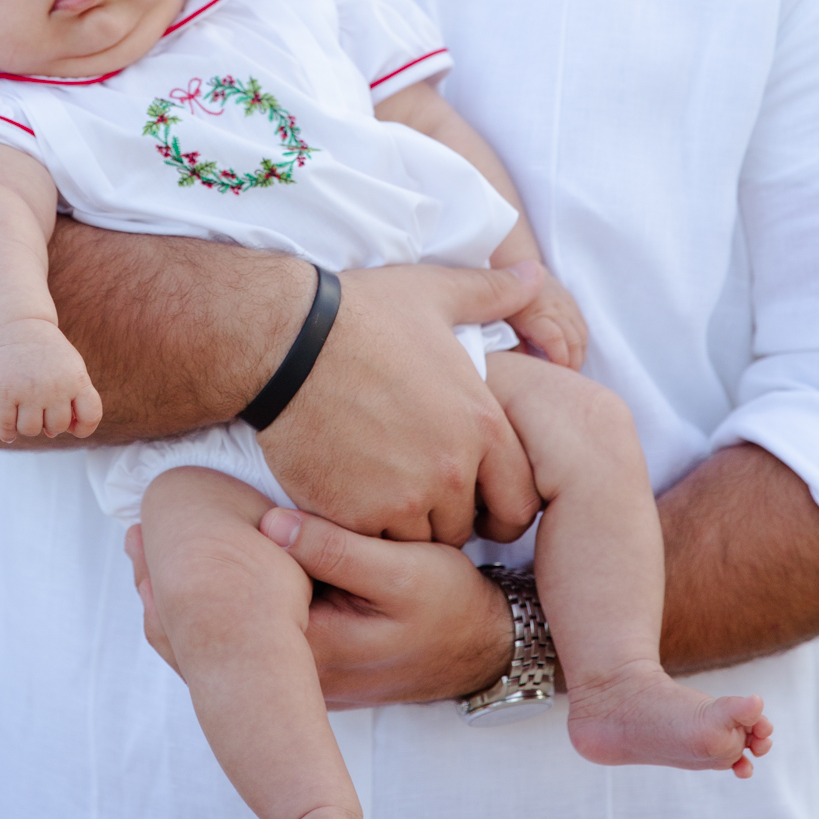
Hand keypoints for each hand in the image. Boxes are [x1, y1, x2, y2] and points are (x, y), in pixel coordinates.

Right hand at [0, 320, 102, 443]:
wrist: (17, 327)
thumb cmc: (47, 354)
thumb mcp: (70, 370)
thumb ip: (71, 401)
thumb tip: (51, 435)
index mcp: (77, 379)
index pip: (91, 416)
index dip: (84, 428)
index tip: (73, 427)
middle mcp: (55, 387)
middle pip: (57, 427)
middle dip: (50, 422)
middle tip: (41, 406)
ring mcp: (28, 391)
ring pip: (31, 430)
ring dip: (27, 425)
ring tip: (25, 410)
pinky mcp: (3, 393)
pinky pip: (7, 428)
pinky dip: (7, 432)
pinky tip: (9, 428)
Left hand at [124, 511, 518, 704]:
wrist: (487, 649)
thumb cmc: (449, 604)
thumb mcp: (402, 570)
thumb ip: (336, 548)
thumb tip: (271, 525)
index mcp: (314, 650)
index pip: (228, 623)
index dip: (181, 580)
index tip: (145, 534)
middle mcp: (301, 674)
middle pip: (215, 642)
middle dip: (169, 590)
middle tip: (132, 536)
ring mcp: (305, 676)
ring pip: (227, 646)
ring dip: (188, 601)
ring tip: (148, 550)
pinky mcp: (314, 663)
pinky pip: (251, 644)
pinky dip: (218, 611)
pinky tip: (202, 573)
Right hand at [258, 263, 544, 545]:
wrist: (285, 342)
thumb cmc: (360, 314)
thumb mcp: (434, 293)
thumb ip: (492, 292)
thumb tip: (533, 272)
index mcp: (481, 425)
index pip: (519, 500)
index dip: (502, 503)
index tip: (478, 497)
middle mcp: (449, 470)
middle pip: (466, 528)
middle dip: (449, 515)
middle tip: (421, 491)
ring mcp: (400, 498)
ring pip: (419, 543)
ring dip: (406, 527)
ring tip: (383, 494)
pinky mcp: (352, 515)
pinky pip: (372, 546)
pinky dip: (364, 531)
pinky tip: (350, 497)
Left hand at [494, 263, 586, 368]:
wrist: (513, 266)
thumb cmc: (502, 301)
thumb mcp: (501, 324)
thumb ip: (512, 345)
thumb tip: (523, 368)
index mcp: (534, 313)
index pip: (554, 338)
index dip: (558, 360)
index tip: (555, 377)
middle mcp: (554, 307)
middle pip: (574, 341)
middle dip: (572, 365)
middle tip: (564, 383)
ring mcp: (566, 304)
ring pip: (582, 336)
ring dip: (578, 357)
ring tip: (568, 374)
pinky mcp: (572, 303)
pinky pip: (583, 328)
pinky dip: (580, 346)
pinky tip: (572, 358)